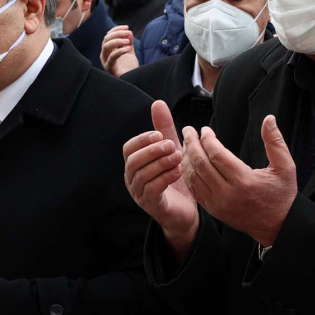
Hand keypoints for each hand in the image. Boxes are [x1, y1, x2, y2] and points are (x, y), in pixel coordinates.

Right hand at [100, 25, 138, 76]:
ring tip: (128, 41)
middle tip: (128, 32)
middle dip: (117, 33)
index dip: (116, 29)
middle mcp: (104, 54)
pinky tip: (128, 49)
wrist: (132, 80)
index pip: (108, 35)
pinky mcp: (109, 67)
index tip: (127, 27)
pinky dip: (120, 51)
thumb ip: (128, 42)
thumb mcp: (129, 52)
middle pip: (106, 39)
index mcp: (108, 50)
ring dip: (117, 41)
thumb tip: (129, 32)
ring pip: (106, 46)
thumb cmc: (129, 68)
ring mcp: (105, 61)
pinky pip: (112, 57)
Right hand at [124, 100, 198, 261]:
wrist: (185, 211)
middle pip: (133, 161)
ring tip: (178, 158)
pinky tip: (178, 171)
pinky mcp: (152, 206)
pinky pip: (152, 190)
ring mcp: (140, 195)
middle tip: (171, 145)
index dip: (142, 140)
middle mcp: (132, 180)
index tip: (160, 134)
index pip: (129, 148)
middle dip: (152, 151)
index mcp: (134, 165)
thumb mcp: (170, 149)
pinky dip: (165, 178)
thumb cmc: (175, 179)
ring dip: (161, 163)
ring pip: (142, 176)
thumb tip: (158, 102)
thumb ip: (164, 128)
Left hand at [181, 116, 296, 247]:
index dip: (208, 139)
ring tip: (186, 143)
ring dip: (187, 157)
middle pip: (201, 163)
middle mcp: (228, 193)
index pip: (217, 155)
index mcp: (245, 181)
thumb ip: (275, 142)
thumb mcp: (286, 168)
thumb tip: (269, 119)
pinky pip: (194, 189)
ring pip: (194, 176)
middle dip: (192, 143)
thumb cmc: (281, 194)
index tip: (205, 129)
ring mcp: (218, 203)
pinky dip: (188, 173)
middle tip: (188, 129)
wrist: (277, 226)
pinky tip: (187, 161)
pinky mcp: (212, 209)